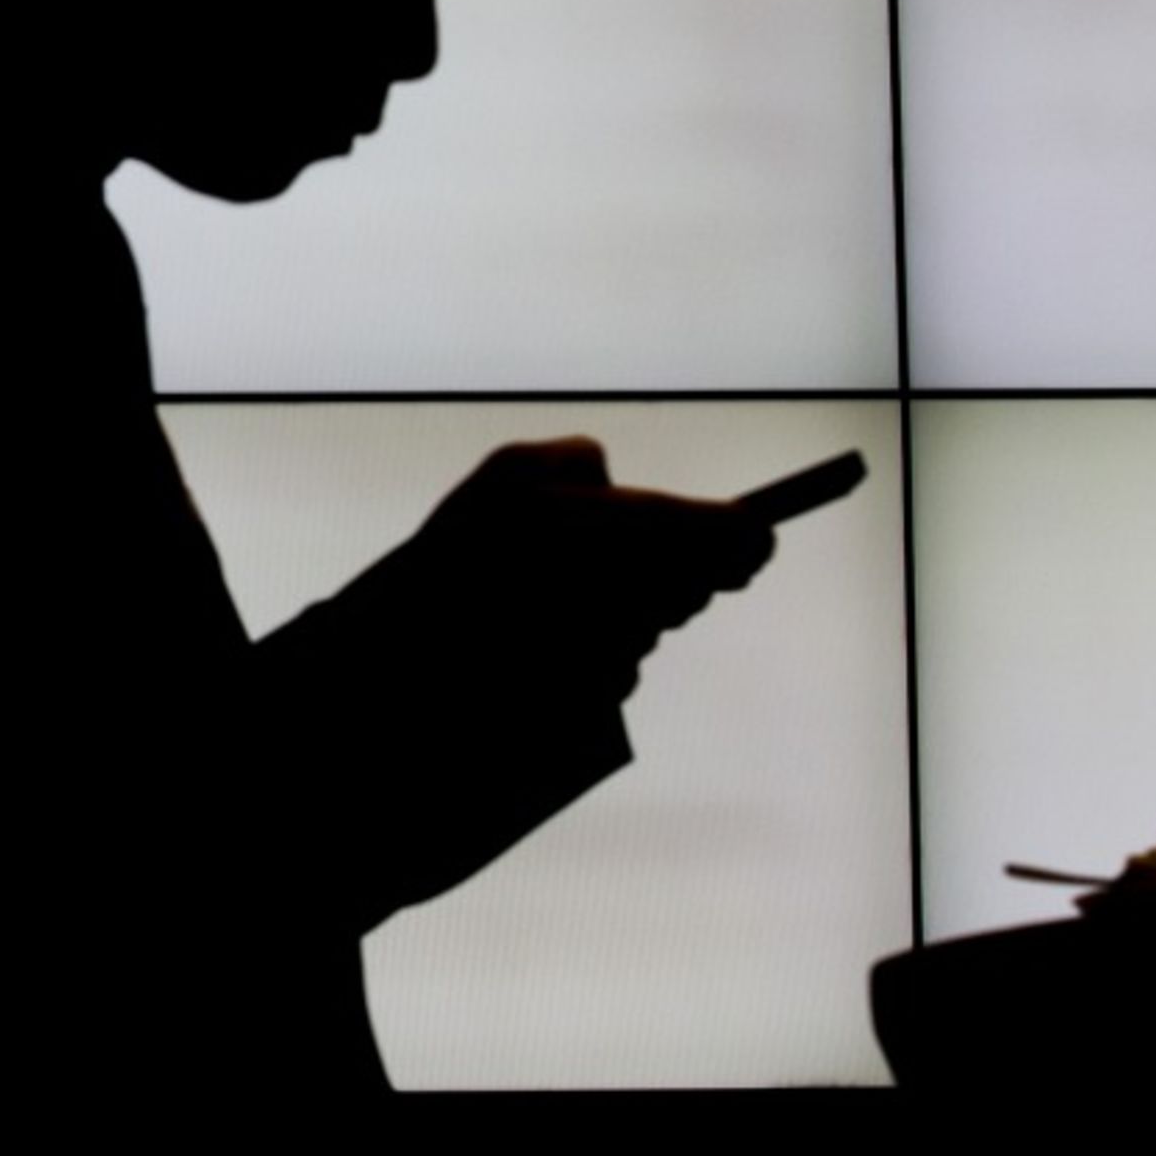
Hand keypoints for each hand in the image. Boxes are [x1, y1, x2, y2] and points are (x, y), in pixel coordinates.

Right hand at [406, 436, 775, 693]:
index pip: (741, 538)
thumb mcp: (512, 468)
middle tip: (606, 555)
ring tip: (545, 598)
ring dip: (621, 608)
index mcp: (643, 532)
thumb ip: (582, 458)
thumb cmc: (463, 552)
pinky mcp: (606, 697)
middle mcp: (652, 598)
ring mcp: (631, 652)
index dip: (741, 534)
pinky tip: (537, 639)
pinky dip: (590, 651)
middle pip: (699, 584)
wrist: (413, 652)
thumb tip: (615, 485)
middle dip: (665, 566)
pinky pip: (619, 666)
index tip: (730, 536)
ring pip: (655, 623)